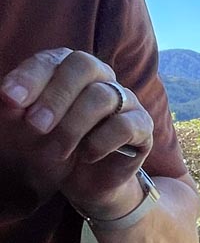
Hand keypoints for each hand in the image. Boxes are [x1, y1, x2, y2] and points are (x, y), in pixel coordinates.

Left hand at [0, 48, 153, 217]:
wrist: (80, 182)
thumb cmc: (50, 146)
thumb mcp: (21, 126)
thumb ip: (13, 107)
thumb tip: (6, 95)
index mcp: (69, 69)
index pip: (52, 60)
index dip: (30, 77)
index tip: (8, 99)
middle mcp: (101, 77)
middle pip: (85, 66)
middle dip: (56, 96)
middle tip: (35, 125)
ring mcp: (125, 100)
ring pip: (103, 96)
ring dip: (74, 124)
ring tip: (58, 150)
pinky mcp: (142, 126)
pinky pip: (125, 125)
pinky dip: (101, 142)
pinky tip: (86, 156)